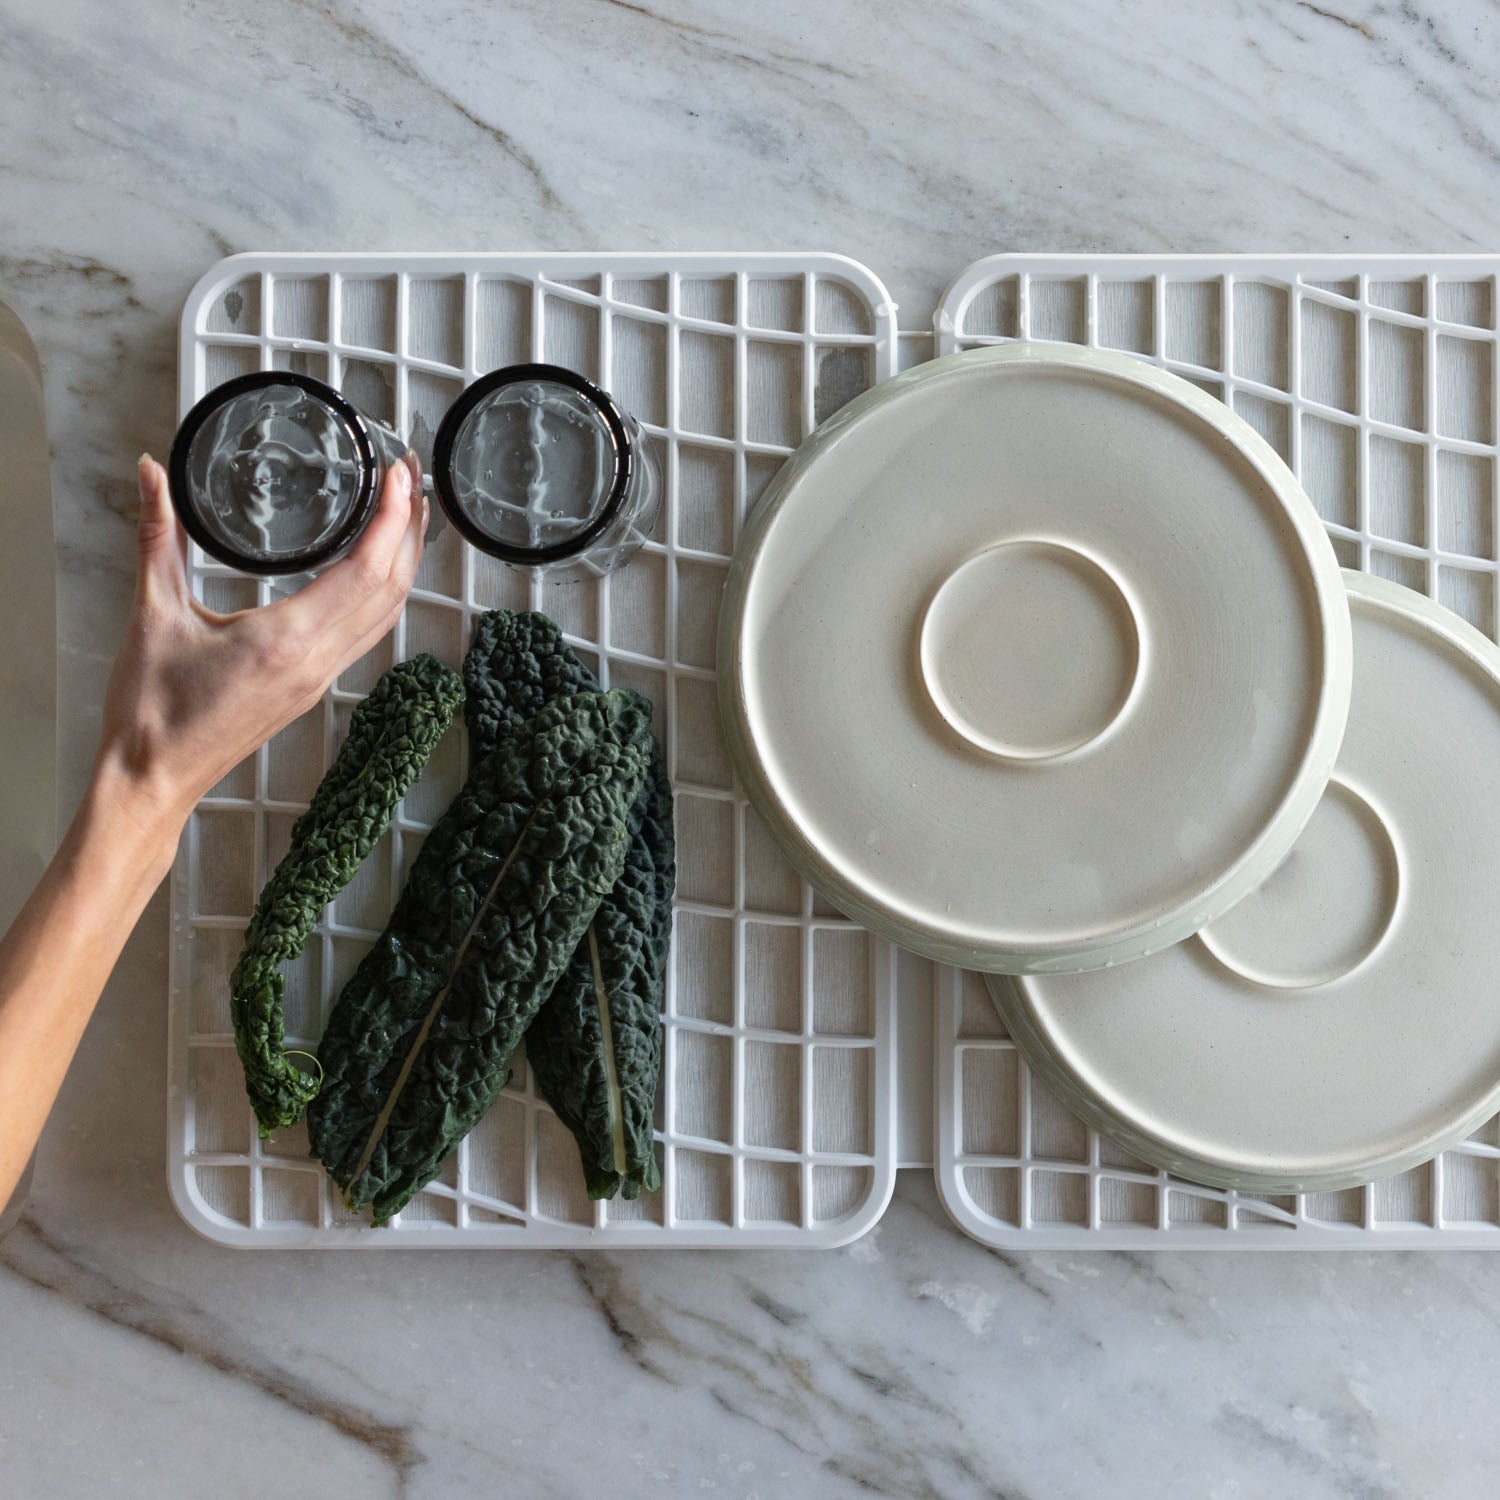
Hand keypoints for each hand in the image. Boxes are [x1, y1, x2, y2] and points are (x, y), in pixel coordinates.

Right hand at [96, 453, 426, 842]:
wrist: (152, 780)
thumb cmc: (153, 713)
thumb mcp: (154, 615)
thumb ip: (158, 538)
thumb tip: (150, 474)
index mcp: (288, 641)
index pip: (367, 571)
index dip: (391, 518)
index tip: (398, 474)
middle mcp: (317, 662)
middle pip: (392, 589)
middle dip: (410, 530)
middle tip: (409, 477)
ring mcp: (320, 678)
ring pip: (386, 614)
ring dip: (403, 562)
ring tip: (404, 513)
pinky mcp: (312, 688)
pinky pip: (366, 634)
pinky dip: (382, 594)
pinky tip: (374, 570)